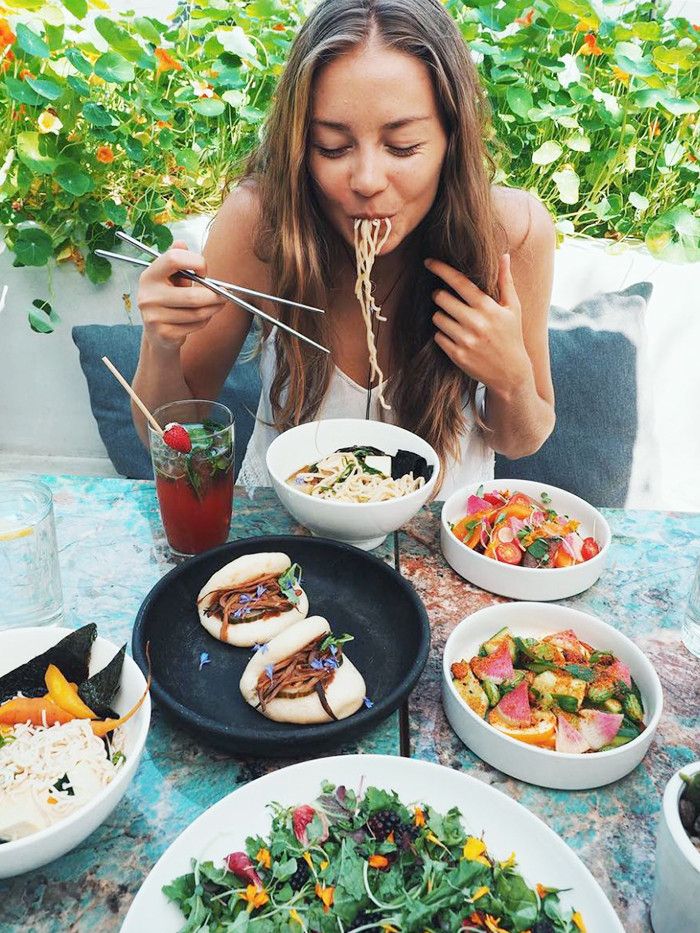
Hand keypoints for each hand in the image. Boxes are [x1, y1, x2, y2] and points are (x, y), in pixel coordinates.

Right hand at [137, 240, 222, 351]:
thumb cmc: (168, 300)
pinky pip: (195, 325)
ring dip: (213, 309)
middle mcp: (148, 296)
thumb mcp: (170, 278)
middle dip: (214, 295)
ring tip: (218, 305)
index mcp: (149, 276)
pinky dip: (205, 321)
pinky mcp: (164, 334)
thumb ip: (176, 260)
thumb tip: (181, 243)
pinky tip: (203, 318)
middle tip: (225, 294)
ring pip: (197, 313)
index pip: (174, 259)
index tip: (204, 271)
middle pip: (192, 295)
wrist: (157, 334)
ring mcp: (154, 316)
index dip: (196, 262)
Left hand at [428, 253, 531, 397]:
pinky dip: (442, 334)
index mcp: (488, 307)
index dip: (441, 269)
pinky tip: (454, 335)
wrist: (511, 373)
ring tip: (453, 319)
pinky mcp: (457, 355)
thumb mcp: (513, 308)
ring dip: (441, 316)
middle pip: (442, 298)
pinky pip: (438, 336)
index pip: (459, 282)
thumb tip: (504, 256)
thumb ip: (505, 281)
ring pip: (437, 318)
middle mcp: (476, 322)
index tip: (428, 261)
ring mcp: (465, 340)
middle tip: (444, 298)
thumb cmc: (512, 336)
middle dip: (440, 295)